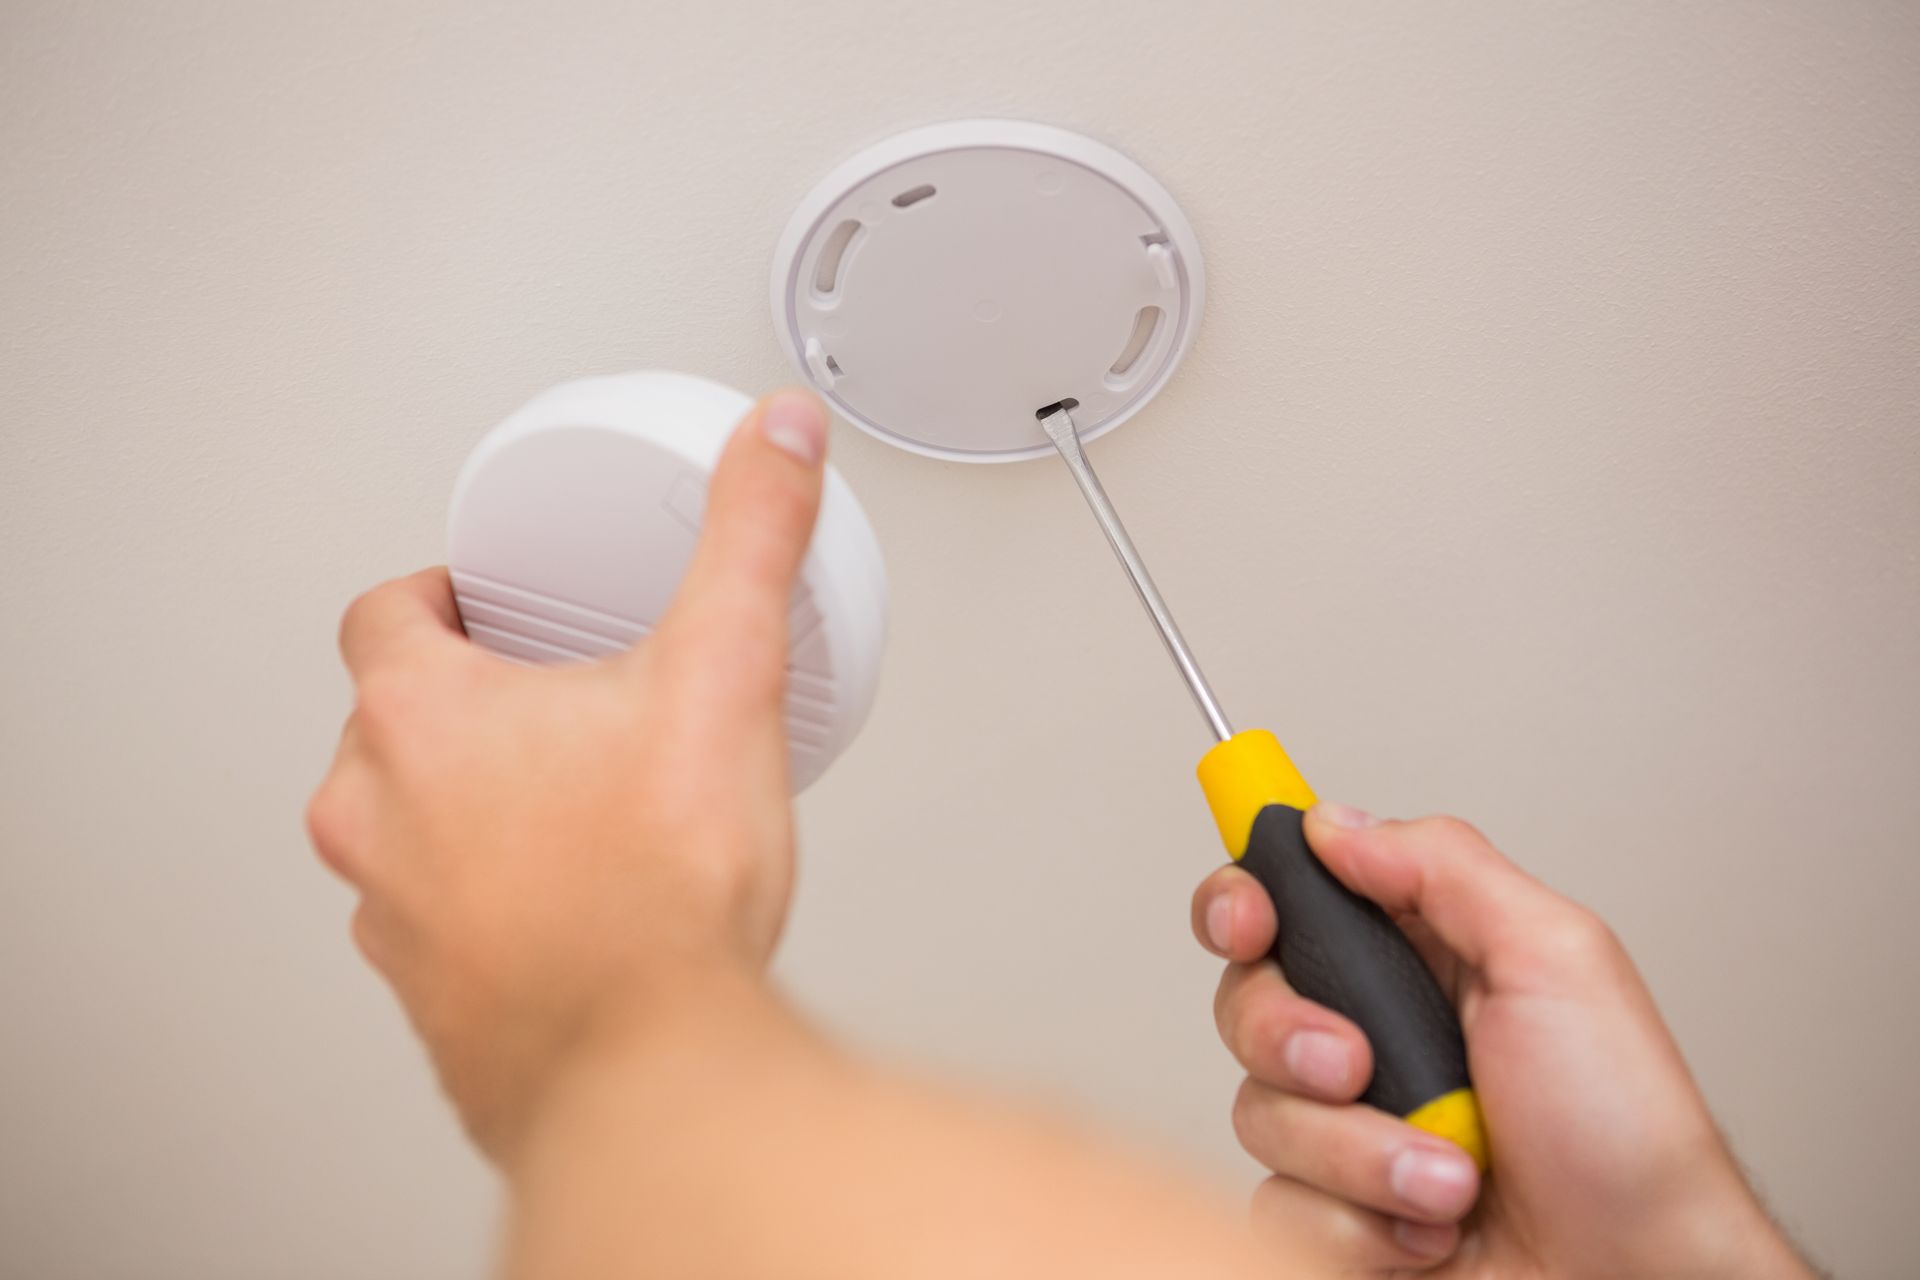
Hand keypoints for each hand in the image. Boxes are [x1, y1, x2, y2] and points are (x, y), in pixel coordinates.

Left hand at [305, 389, 830, 1157]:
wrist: (647, 1073)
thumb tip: (775, 439)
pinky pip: (438, 925)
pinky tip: (570, 908)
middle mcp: (378, 821)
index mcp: (422, 722)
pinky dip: (486, 902)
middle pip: (386, 725)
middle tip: (545, 701)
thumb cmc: (655, 897)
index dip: (434, 597)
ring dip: (463, 809)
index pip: (383, 618)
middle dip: (461, 704)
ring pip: (400, 833)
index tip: (476, 601)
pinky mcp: (433, 1000)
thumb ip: (750, 538)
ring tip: (564, 805)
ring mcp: (394, 920)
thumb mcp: (720, 675)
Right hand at [1193, 805, 1816, 1277]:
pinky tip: (1428, 1231)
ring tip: (1448, 1179)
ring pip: (1260, 1112)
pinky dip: (1358, 1223)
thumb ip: (1443, 867)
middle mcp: (1375, 1035)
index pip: (1291, 896)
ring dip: (1359, 1153)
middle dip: (1289, 1036)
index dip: (1244, 898)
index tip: (1249, 921)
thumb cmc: (1629, 1138)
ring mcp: (1352, 1129)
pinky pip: (1278, 1206)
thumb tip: (1336, 821)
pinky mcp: (1339, 1213)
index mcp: (1420, 956)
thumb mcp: (1558, 960)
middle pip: (1246, 1000)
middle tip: (1360, 1066)